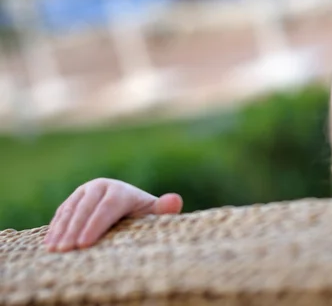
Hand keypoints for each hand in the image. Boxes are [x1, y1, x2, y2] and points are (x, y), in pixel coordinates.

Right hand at [44, 178, 182, 251]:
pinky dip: (55, 227)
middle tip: (67, 251)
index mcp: (121, 190)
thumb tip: (175, 200)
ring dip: (61, 229)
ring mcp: (85, 191)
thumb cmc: (142, 214)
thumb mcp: (153, 213)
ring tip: (55, 250)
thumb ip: (163, 209)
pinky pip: (62, 211)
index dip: (96, 224)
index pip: (108, 206)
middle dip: (75, 230)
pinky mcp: (74, 198)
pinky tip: (50, 243)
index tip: (85, 244)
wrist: (128, 205)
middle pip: (86, 208)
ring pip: (71, 209)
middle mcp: (101, 186)